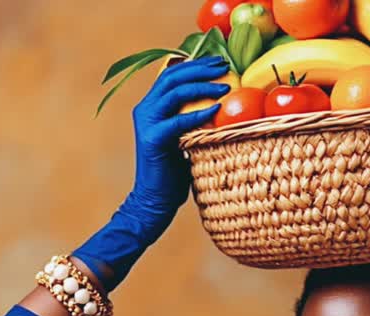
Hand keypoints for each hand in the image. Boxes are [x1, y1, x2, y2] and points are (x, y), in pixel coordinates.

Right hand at [131, 55, 230, 214]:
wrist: (154, 200)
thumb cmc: (174, 172)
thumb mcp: (185, 138)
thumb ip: (192, 119)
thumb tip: (221, 104)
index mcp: (151, 106)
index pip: (171, 74)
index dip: (195, 64)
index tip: (219, 61)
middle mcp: (145, 110)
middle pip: (172, 77)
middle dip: (199, 68)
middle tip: (224, 65)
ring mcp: (146, 123)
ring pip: (173, 93)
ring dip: (201, 86)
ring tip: (225, 86)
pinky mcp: (152, 139)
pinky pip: (177, 120)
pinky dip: (198, 113)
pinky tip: (216, 109)